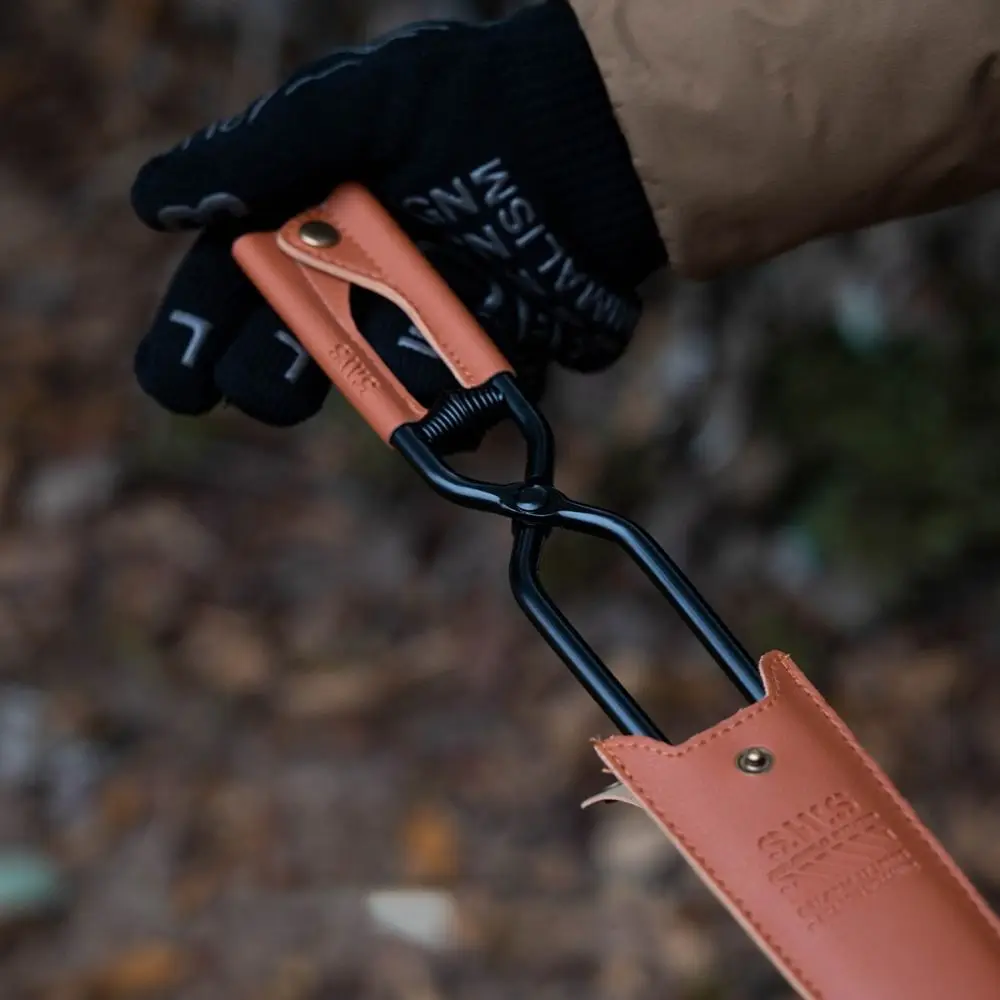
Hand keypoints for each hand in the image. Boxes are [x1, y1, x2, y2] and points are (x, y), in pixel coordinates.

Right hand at [130, 1, 665, 443]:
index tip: (180, 387)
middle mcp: (349, 281)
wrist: (583, 135)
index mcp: (301, 221)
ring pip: (366, 385)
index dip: (190, 340)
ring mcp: (411, 324)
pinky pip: (452, 403)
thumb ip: (263, 152)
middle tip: (266, 383)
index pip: (223, 287)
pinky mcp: (474, 355)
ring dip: (369, 379)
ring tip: (406, 350)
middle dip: (267, 378)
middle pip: (281, 356)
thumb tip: (157, 204)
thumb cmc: (465, 103)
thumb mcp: (354, 108)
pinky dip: (451, 403)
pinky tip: (463, 392)